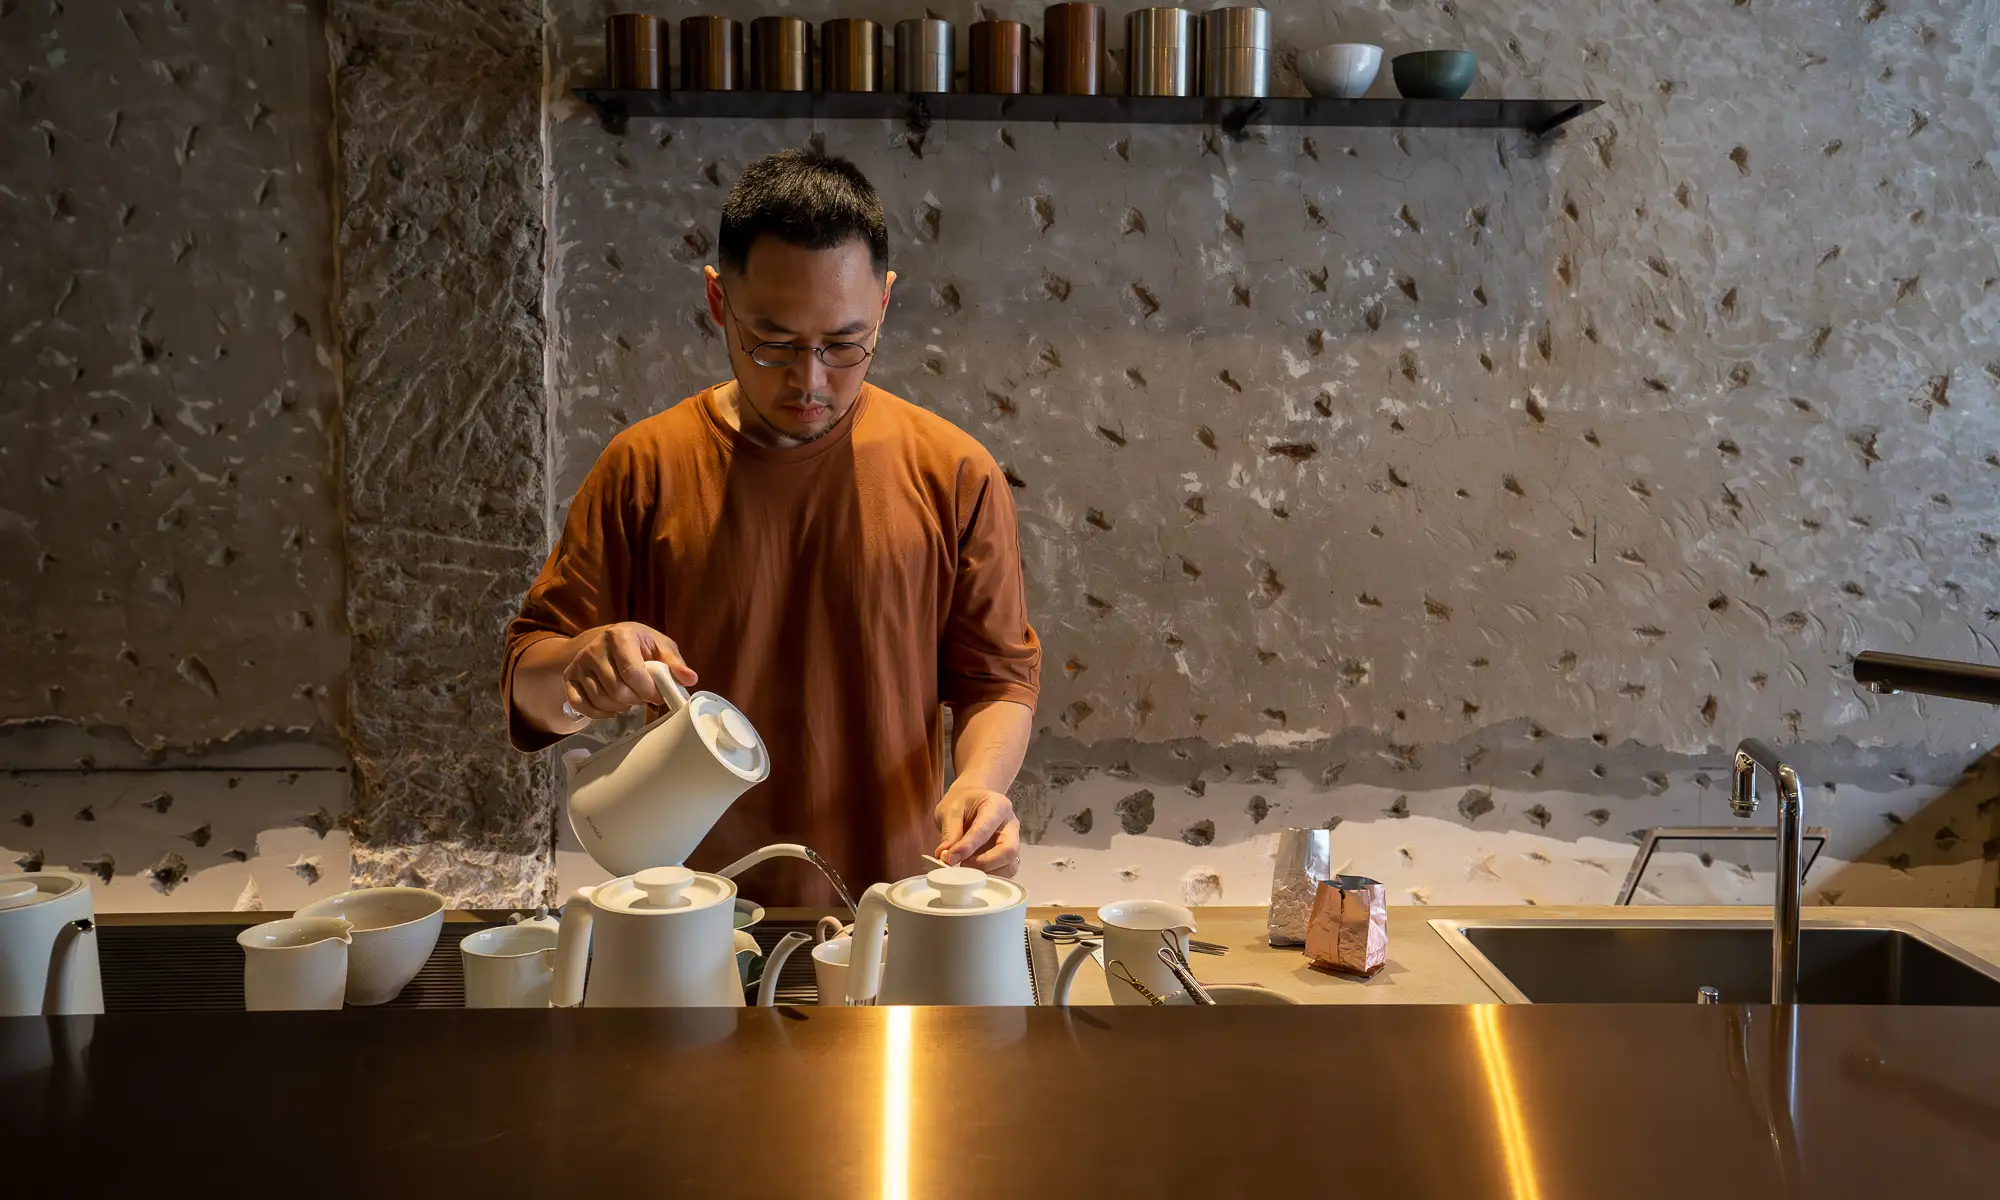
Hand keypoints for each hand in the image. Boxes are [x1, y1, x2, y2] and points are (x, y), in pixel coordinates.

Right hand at [561, 622, 696, 720]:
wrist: (608, 640)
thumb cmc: (640, 644)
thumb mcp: (660, 646)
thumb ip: (675, 664)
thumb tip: (690, 679)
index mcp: (620, 636)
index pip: (633, 673)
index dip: (649, 691)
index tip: (658, 696)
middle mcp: (594, 648)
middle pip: (616, 690)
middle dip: (635, 700)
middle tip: (643, 697)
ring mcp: (579, 663)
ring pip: (601, 700)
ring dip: (620, 707)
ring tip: (629, 699)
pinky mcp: (569, 677)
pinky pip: (581, 705)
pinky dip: (598, 714)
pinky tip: (611, 708)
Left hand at [933, 784, 1019, 874]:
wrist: (972, 801)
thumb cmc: (963, 803)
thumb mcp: (950, 809)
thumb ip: (950, 831)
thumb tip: (945, 857)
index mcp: (998, 806)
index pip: (985, 829)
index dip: (967, 847)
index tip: (950, 858)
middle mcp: (1010, 825)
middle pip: (1008, 850)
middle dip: (984, 863)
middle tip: (962, 865)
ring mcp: (1012, 842)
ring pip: (1010, 865)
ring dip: (987, 873)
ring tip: (965, 869)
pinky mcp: (1008, 856)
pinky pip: (1005, 871)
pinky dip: (989, 876)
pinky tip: (973, 872)